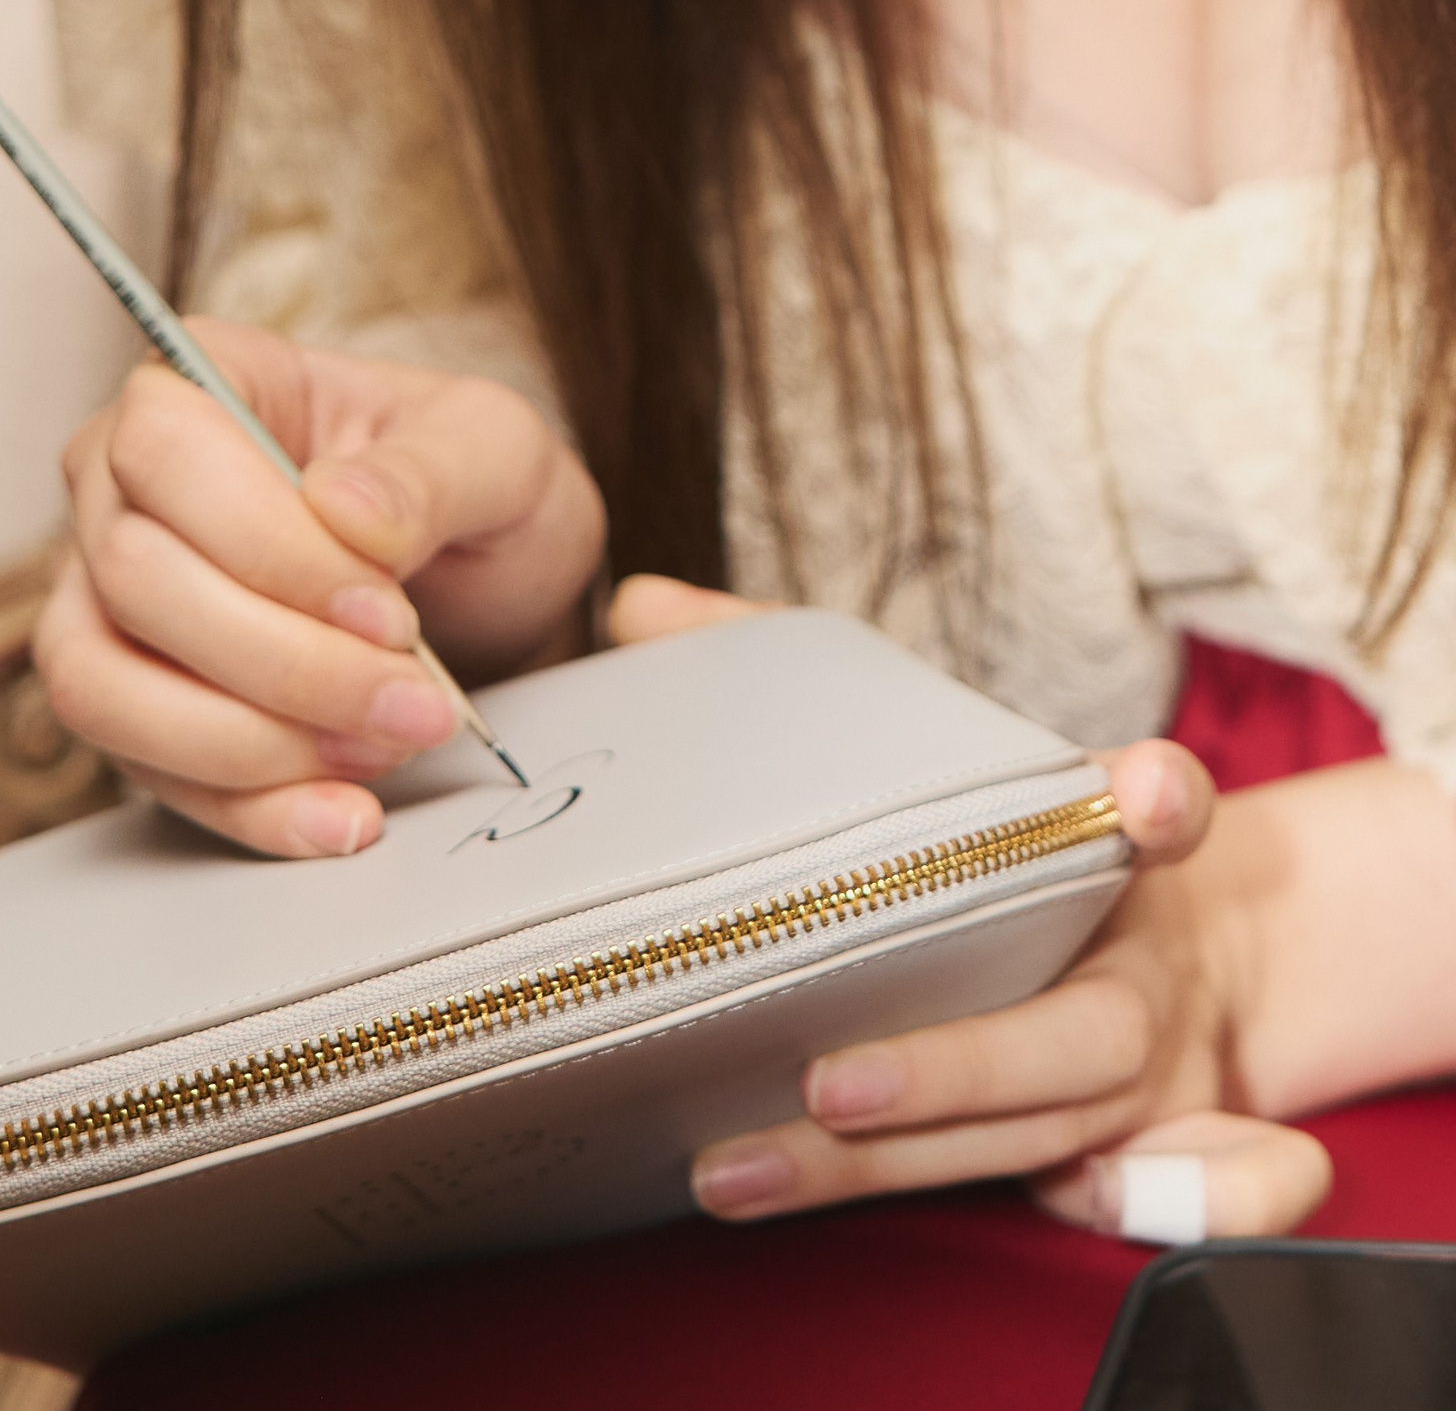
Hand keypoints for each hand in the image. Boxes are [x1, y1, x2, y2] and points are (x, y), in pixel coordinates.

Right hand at [34, 319, 604, 857]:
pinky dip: (249, 809)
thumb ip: (434, 469)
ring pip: (101, 685)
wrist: (482, 583)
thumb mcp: (496, 449)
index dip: (266, 543)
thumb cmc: (467, 489)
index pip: (163, 447)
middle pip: (133, 578)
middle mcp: (120, 486)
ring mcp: (105, 601)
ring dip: (250, 744)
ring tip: (380, 751)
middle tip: (415, 702)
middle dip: (284, 664)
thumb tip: (347, 511)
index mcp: (198, 381)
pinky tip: (343, 816)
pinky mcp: (129, 705)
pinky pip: (146, 772)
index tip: (388, 607)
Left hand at [610, 576, 1333, 1241]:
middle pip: (1070, 1034)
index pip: (1157, 814)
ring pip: (1039, 1134)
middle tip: (828, 1082)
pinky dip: (1088, 1209)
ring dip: (903, 1164)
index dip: (1156, 802)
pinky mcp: (1131, 1156)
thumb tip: (640, 610)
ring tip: (746, 1171)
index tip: (1145, 787)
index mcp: (1100, 859)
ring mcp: (1139, 1081)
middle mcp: (1130, 977)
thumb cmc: (1013, 853)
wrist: (1190, 965)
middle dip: (951, 1064)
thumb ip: (788, 670)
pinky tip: (978, 1219)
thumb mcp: (937, 753)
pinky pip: (1142, 1198)